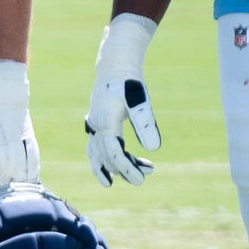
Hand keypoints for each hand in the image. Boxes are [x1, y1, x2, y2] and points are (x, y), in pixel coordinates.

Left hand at [0, 58, 38, 194]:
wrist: (5, 104)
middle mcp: (5, 163)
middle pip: (2, 187)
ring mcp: (21, 160)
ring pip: (18, 184)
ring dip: (12, 181)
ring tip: (8, 170)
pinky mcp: (34, 154)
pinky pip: (33, 175)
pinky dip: (28, 177)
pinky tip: (21, 171)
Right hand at [83, 13, 160, 186]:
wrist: (114, 69)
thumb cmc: (128, 83)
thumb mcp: (140, 100)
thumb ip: (146, 124)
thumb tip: (154, 149)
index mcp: (105, 121)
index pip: (113, 152)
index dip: (126, 168)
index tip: (141, 179)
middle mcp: (95, 127)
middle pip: (107, 157)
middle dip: (126, 170)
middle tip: (146, 176)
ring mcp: (94, 128)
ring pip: (101, 156)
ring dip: (119, 167)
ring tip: (143, 172)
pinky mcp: (98, 128)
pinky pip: (99, 150)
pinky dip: (110, 160)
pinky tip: (130, 163)